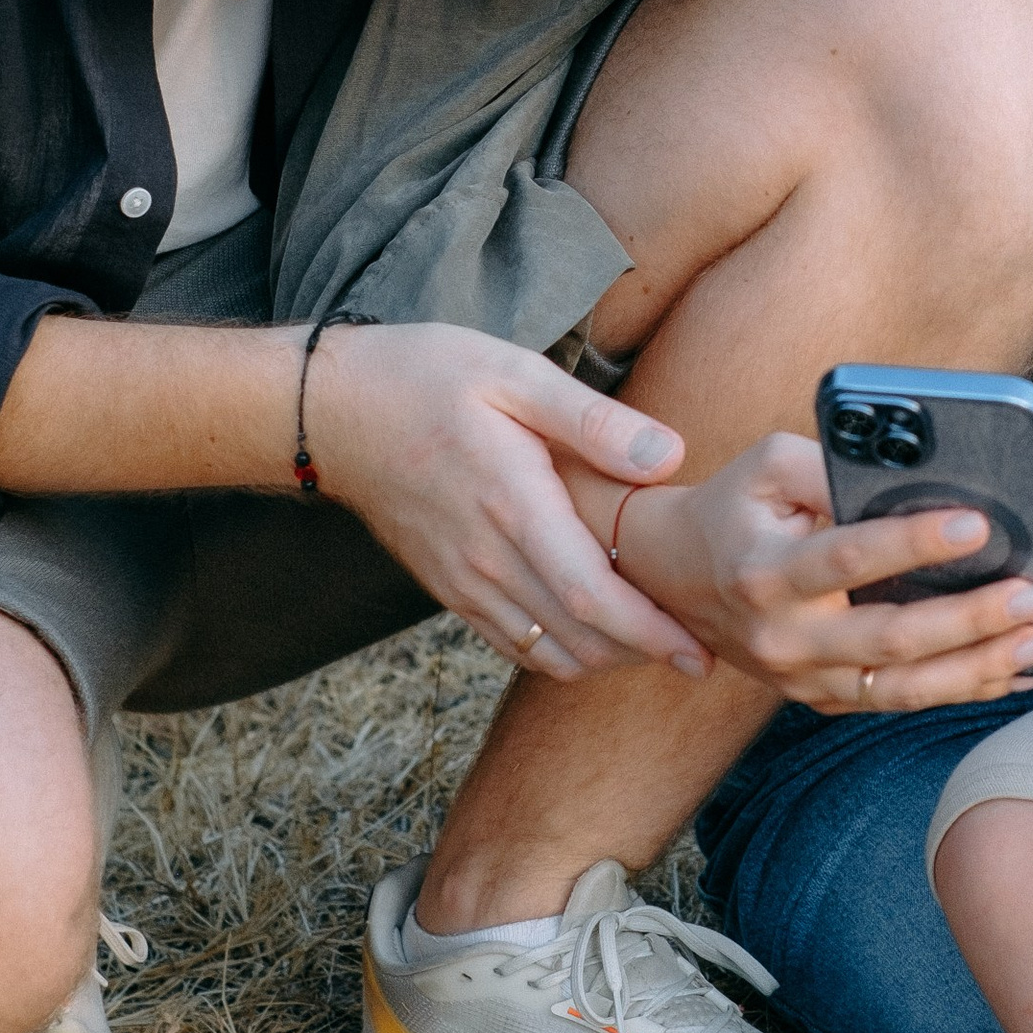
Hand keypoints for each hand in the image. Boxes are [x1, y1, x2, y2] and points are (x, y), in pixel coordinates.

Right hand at [304, 323, 706, 681]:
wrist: (333, 412)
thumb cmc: (426, 378)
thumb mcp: (513, 373)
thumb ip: (592, 420)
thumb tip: (667, 456)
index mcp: (513, 506)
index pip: (591, 597)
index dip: (650, 633)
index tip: (698, 652)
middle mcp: (487, 560)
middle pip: (577, 640)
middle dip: (643, 656)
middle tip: (699, 655)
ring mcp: (463, 582)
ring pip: (546, 653)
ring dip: (605, 659)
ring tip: (656, 642)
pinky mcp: (448, 589)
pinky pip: (512, 645)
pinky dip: (560, 654)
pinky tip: (594, 632)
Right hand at [618, 433, 1032, 711]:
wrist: (671, 577)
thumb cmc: (733, 509)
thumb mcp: (769, 465)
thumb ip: (834, 467)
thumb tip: (912, 479)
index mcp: (766, 572)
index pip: (850, 558)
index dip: (916, 543)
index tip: (976, 526)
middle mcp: (784, 635)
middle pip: (889, 638)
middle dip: (969, 619)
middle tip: (1029, 595)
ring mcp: (801, 678)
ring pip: (901, 688)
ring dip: (977, 669)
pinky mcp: (819, 698)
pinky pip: (897, 703)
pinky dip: (959, 690)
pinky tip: (1010, 675)